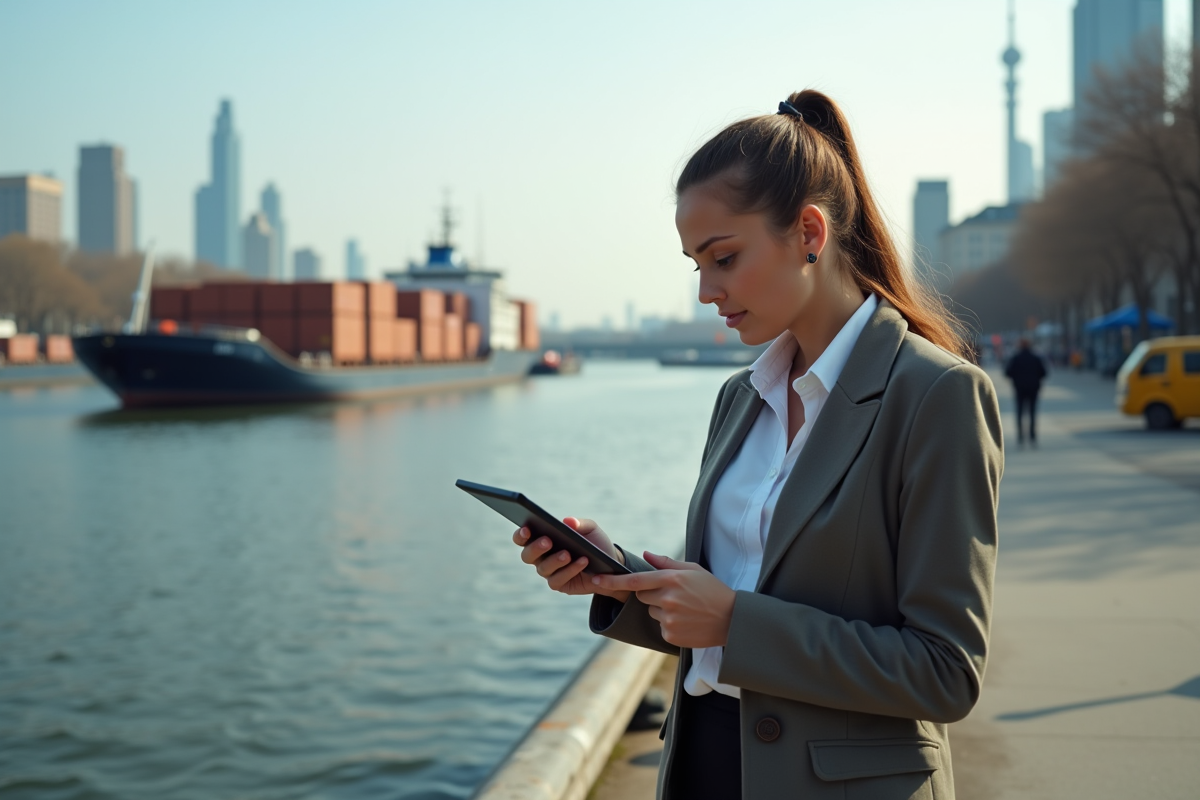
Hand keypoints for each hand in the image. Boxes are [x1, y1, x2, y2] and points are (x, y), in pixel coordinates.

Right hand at [512, 517, 629, 601]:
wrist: (610, 565)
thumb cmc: (595, 544)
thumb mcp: (591, 530)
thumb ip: (580, 524)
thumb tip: (567, 521)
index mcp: (542, 539)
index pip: (523, 538)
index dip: (521, 535)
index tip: (527, 529)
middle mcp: (541, 557)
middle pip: (527, 555)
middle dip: (536, 547)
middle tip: (548, 540)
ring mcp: (549, 572)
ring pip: (542, 569)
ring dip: (555, 560)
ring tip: (568, 553)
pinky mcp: (559, 584)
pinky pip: (557, 580)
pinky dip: (570, 570)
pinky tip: (582, 562)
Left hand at [591, 553, 734, 647]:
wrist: (733, 620)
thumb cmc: (713, 591)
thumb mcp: (693, 570)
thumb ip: (666, 563)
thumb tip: (645, 554)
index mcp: (671, 579)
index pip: (635, 580)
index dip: (612, 581)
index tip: (596, 580)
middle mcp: (667, 599)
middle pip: (642, 595)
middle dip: (652, 594)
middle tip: (676, 595)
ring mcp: (668, 619)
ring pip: (651, 611)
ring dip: (662, 609)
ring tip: (686, 609)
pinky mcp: (670, 635)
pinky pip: (660, 626)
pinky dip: (669, 624)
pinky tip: (687, 621)